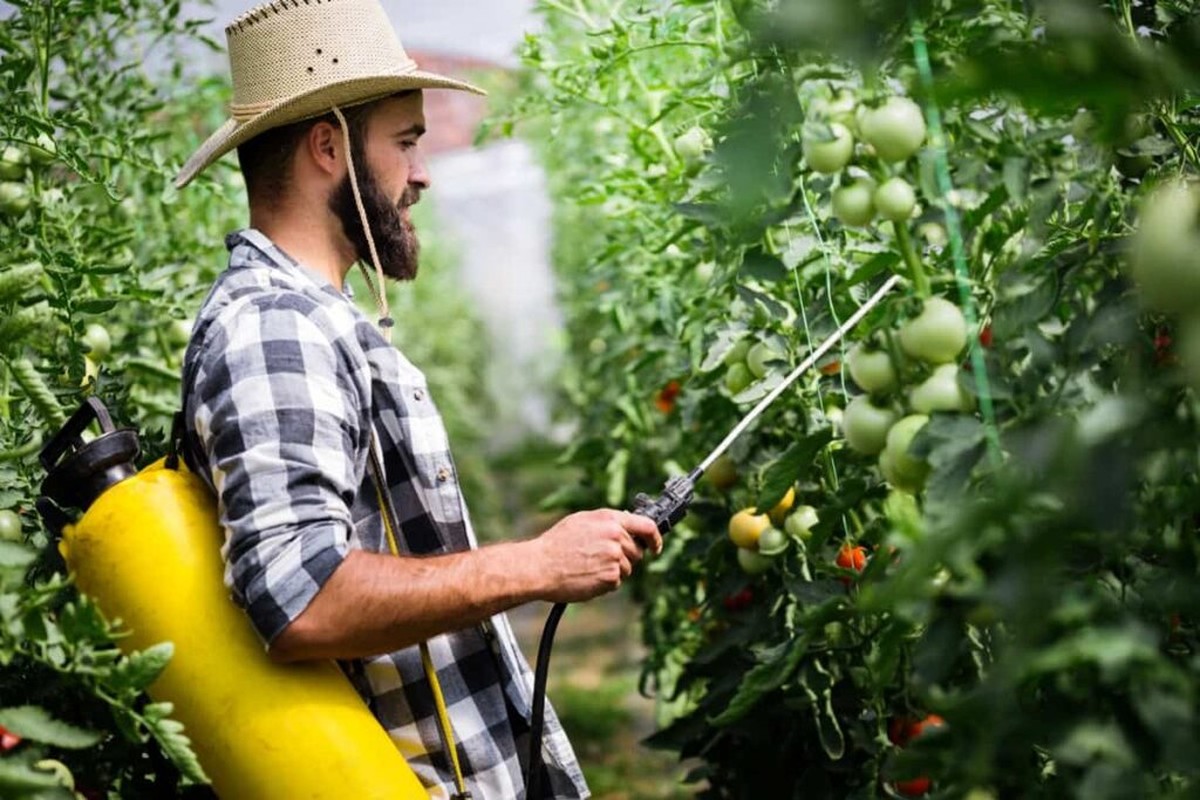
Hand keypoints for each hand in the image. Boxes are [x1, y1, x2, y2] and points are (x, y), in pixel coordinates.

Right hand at [532, 509, 661, 602]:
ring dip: (613, 571)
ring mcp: (614, 556)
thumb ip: (606, 521)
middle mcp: (615, 535)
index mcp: (609, 519)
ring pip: (627, 569)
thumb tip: (626, 522)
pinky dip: (604, 584)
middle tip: (600, 560)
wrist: (539, 566)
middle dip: (624, 558)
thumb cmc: (556, 544)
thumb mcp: (581, 521)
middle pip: (636, 552)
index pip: (647, 526)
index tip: (655, 547)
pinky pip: (616, 582)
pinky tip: (587, 577)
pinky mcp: (611, 576)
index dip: (655, 538)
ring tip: (588, 567)